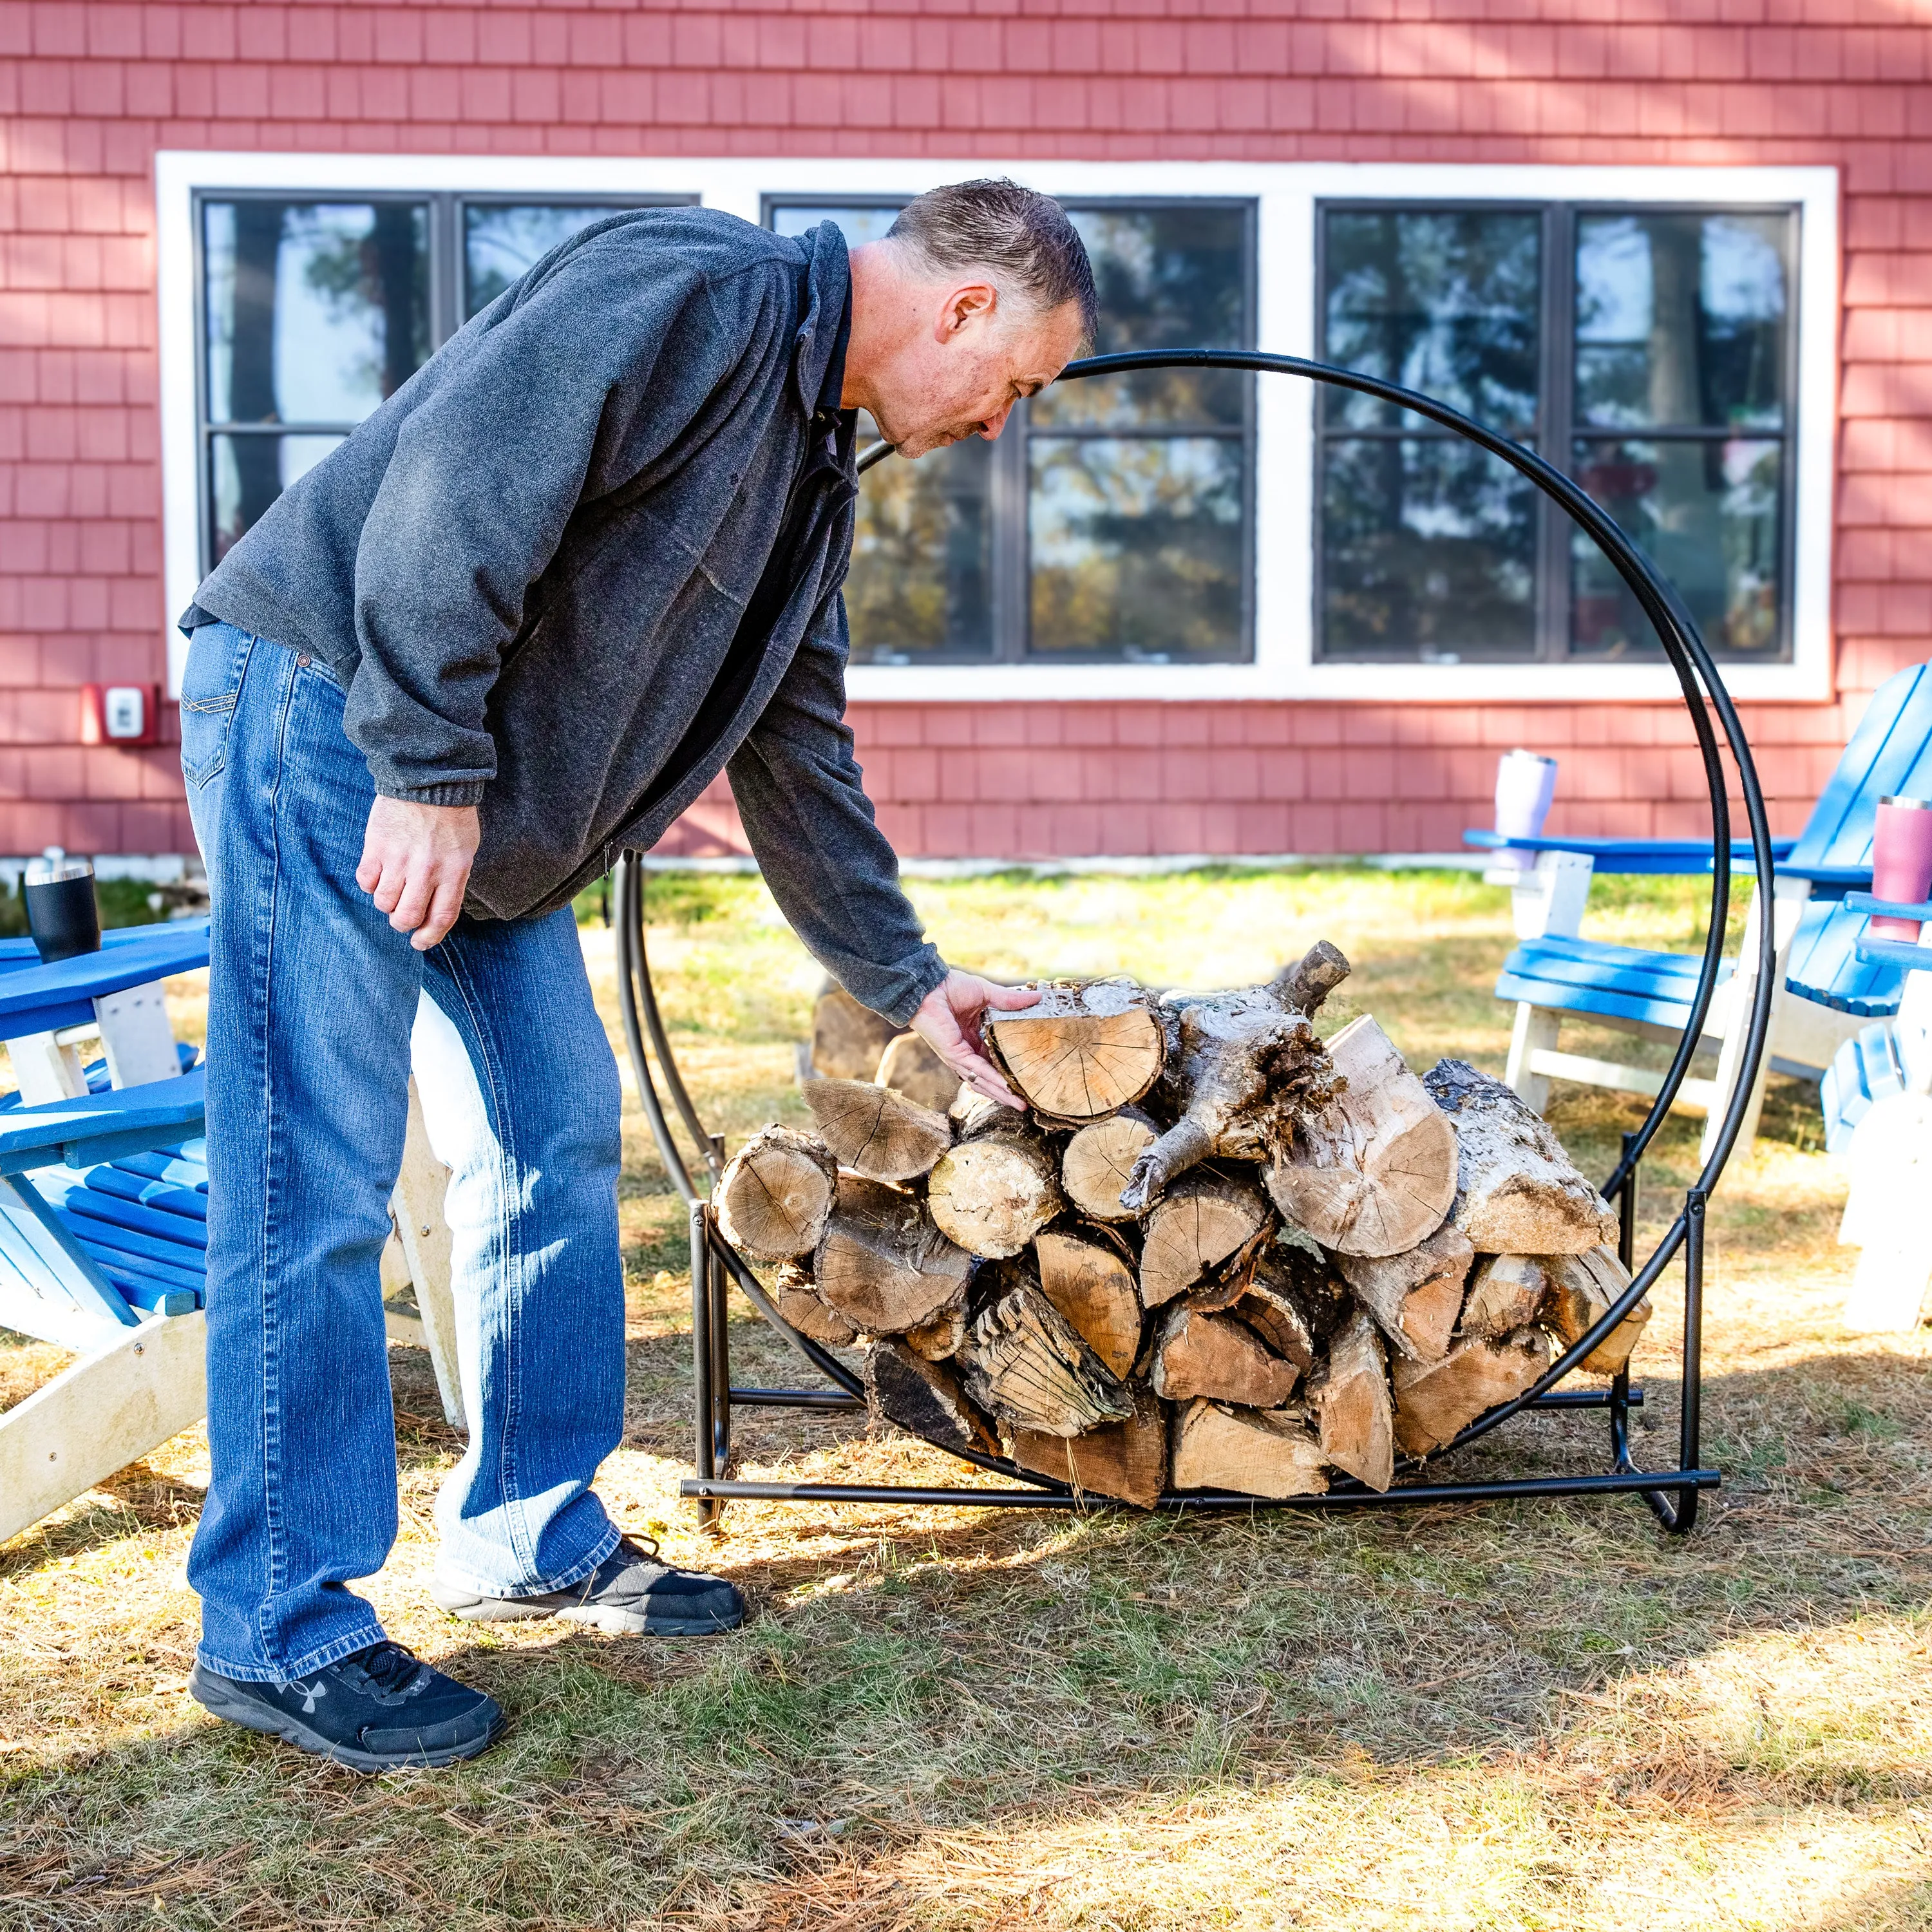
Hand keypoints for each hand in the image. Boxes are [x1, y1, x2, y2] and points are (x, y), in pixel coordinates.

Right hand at [356, 797, 479, 950]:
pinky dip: (370, 883)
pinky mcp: (376, 847)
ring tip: (393, 888)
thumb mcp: (465, 851)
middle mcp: (427, 871)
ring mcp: (399, 859)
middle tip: (402, 916)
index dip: (428, 937)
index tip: (420, 943)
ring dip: (386, 903)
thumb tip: (435, 911)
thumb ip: (453, 881)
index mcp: (454, 872)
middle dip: (402, 923)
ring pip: (383, 903)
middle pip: (407, 917)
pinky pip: (366, 881)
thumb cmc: (452, 817)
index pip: (441, 918)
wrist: (429, 779)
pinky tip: (379, 872)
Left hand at [911, 970, 1039, 1109]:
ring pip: (983, 1081)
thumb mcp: (987, 994)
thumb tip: (1037, 997)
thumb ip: (1010, 1000)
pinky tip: (1007, 1088)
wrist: (930, 986)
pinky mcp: (954, 1055)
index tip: (1026, 1080)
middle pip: (989, 1078)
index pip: (993, 1062)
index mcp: (972, 1040)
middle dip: (1007, 1093)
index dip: (1008, 1072)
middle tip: (1027, 1103)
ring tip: (1020, 1105)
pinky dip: (992, 1080)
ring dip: (1002, 1093)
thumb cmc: (951, 987)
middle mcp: (966, 1052)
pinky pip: (977, 1070)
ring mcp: (959, 1057)